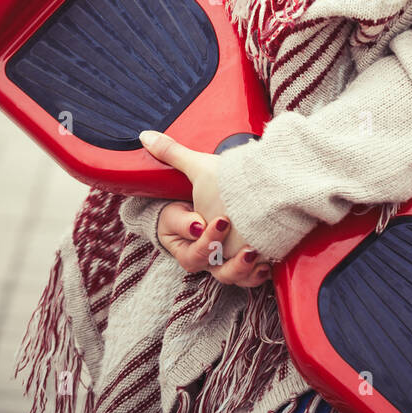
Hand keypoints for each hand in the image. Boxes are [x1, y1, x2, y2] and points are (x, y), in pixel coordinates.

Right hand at [140, 131, 270, 287]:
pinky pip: (251, 277)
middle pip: (208, 265)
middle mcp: (206, 254)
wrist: (236, 196)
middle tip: (232, 230)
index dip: (197, 236)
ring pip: (230, 277)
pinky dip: (258, 274)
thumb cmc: (212, 185)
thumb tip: (145, 135)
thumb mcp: (195, 169)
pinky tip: (266, 264)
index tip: (207, 219)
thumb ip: (171, 154)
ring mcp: (227, 260)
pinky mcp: (249, 261)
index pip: (188, 247)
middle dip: (218, 250)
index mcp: (186, 240)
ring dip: (241, 269)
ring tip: (253, 253)